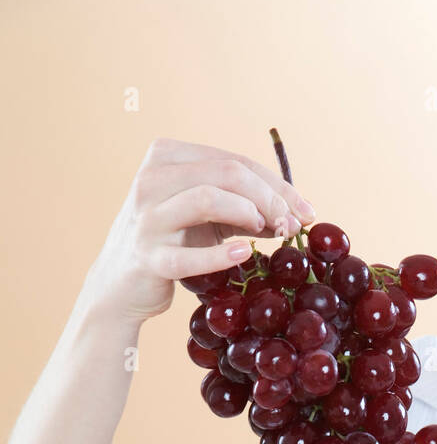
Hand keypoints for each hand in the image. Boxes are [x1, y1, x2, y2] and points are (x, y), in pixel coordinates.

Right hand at [81, 136, 316, 324]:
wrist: (121, 286)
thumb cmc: (172, 244)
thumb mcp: (208, 218)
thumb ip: (244, 208)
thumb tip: (295, 214)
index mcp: (167, 157)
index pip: (234, 160)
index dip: (277, 185)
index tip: (307, 211)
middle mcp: (152, 179)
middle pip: (225, 173)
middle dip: (270, 197)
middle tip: (293, 224)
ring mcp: (147, 216)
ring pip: (206, 197)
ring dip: (248, 213)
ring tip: (269, 232)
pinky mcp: (147, 256)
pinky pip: (188, 255)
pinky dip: (220, 255)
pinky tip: (245, 255)